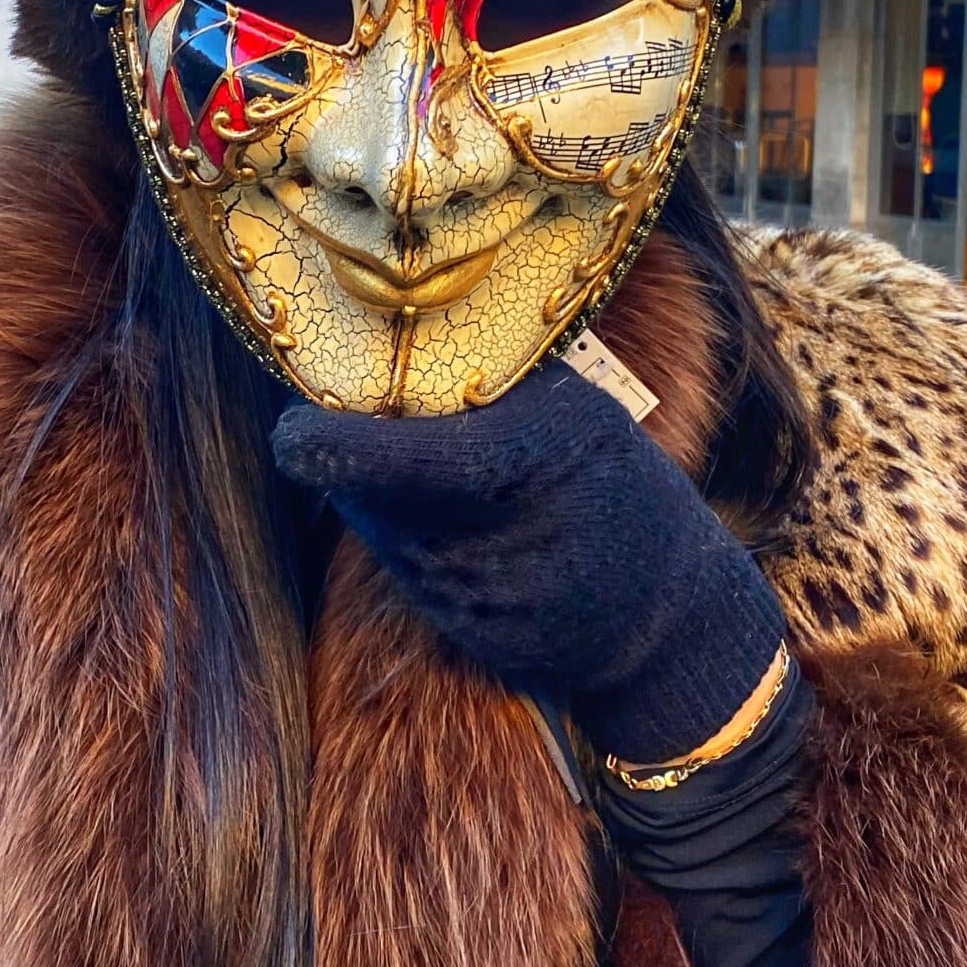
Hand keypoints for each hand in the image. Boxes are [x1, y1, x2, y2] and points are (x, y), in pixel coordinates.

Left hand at [273, 362, 788, 769]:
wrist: (670, 617)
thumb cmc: (621, 487)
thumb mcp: (579, 410)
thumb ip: (491, 383)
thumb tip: (392, 329)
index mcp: (531, 453)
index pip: (386, 455)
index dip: (320, 439)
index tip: (296, 420)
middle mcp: (498, 531)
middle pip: (367, 494)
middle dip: (348, 459)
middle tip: (351, 420)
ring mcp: (483, 595)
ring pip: (383, 534)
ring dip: (380, 501)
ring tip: (428, 472)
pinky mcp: (471, 637)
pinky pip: (412, 575)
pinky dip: (416, 545)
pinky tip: (459, 528)